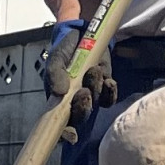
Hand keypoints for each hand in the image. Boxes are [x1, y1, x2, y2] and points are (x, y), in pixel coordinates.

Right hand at [41, 16, 116, 139]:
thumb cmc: (65, 47)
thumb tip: (59, 92)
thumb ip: (55, 73)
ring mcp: (91, 95)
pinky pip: (109, 97)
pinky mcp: (105, 87)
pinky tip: (109, 80)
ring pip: (95, 105)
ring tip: (93, 70)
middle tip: (83, 92)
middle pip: (80, 118)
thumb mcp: (56, 58)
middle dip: (83, 108)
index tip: (70, 134)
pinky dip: (110, 90)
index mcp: (57, 100)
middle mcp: (74, 102)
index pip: (59, 125)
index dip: (64, 134)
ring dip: (95, 90)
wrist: (84, 30)